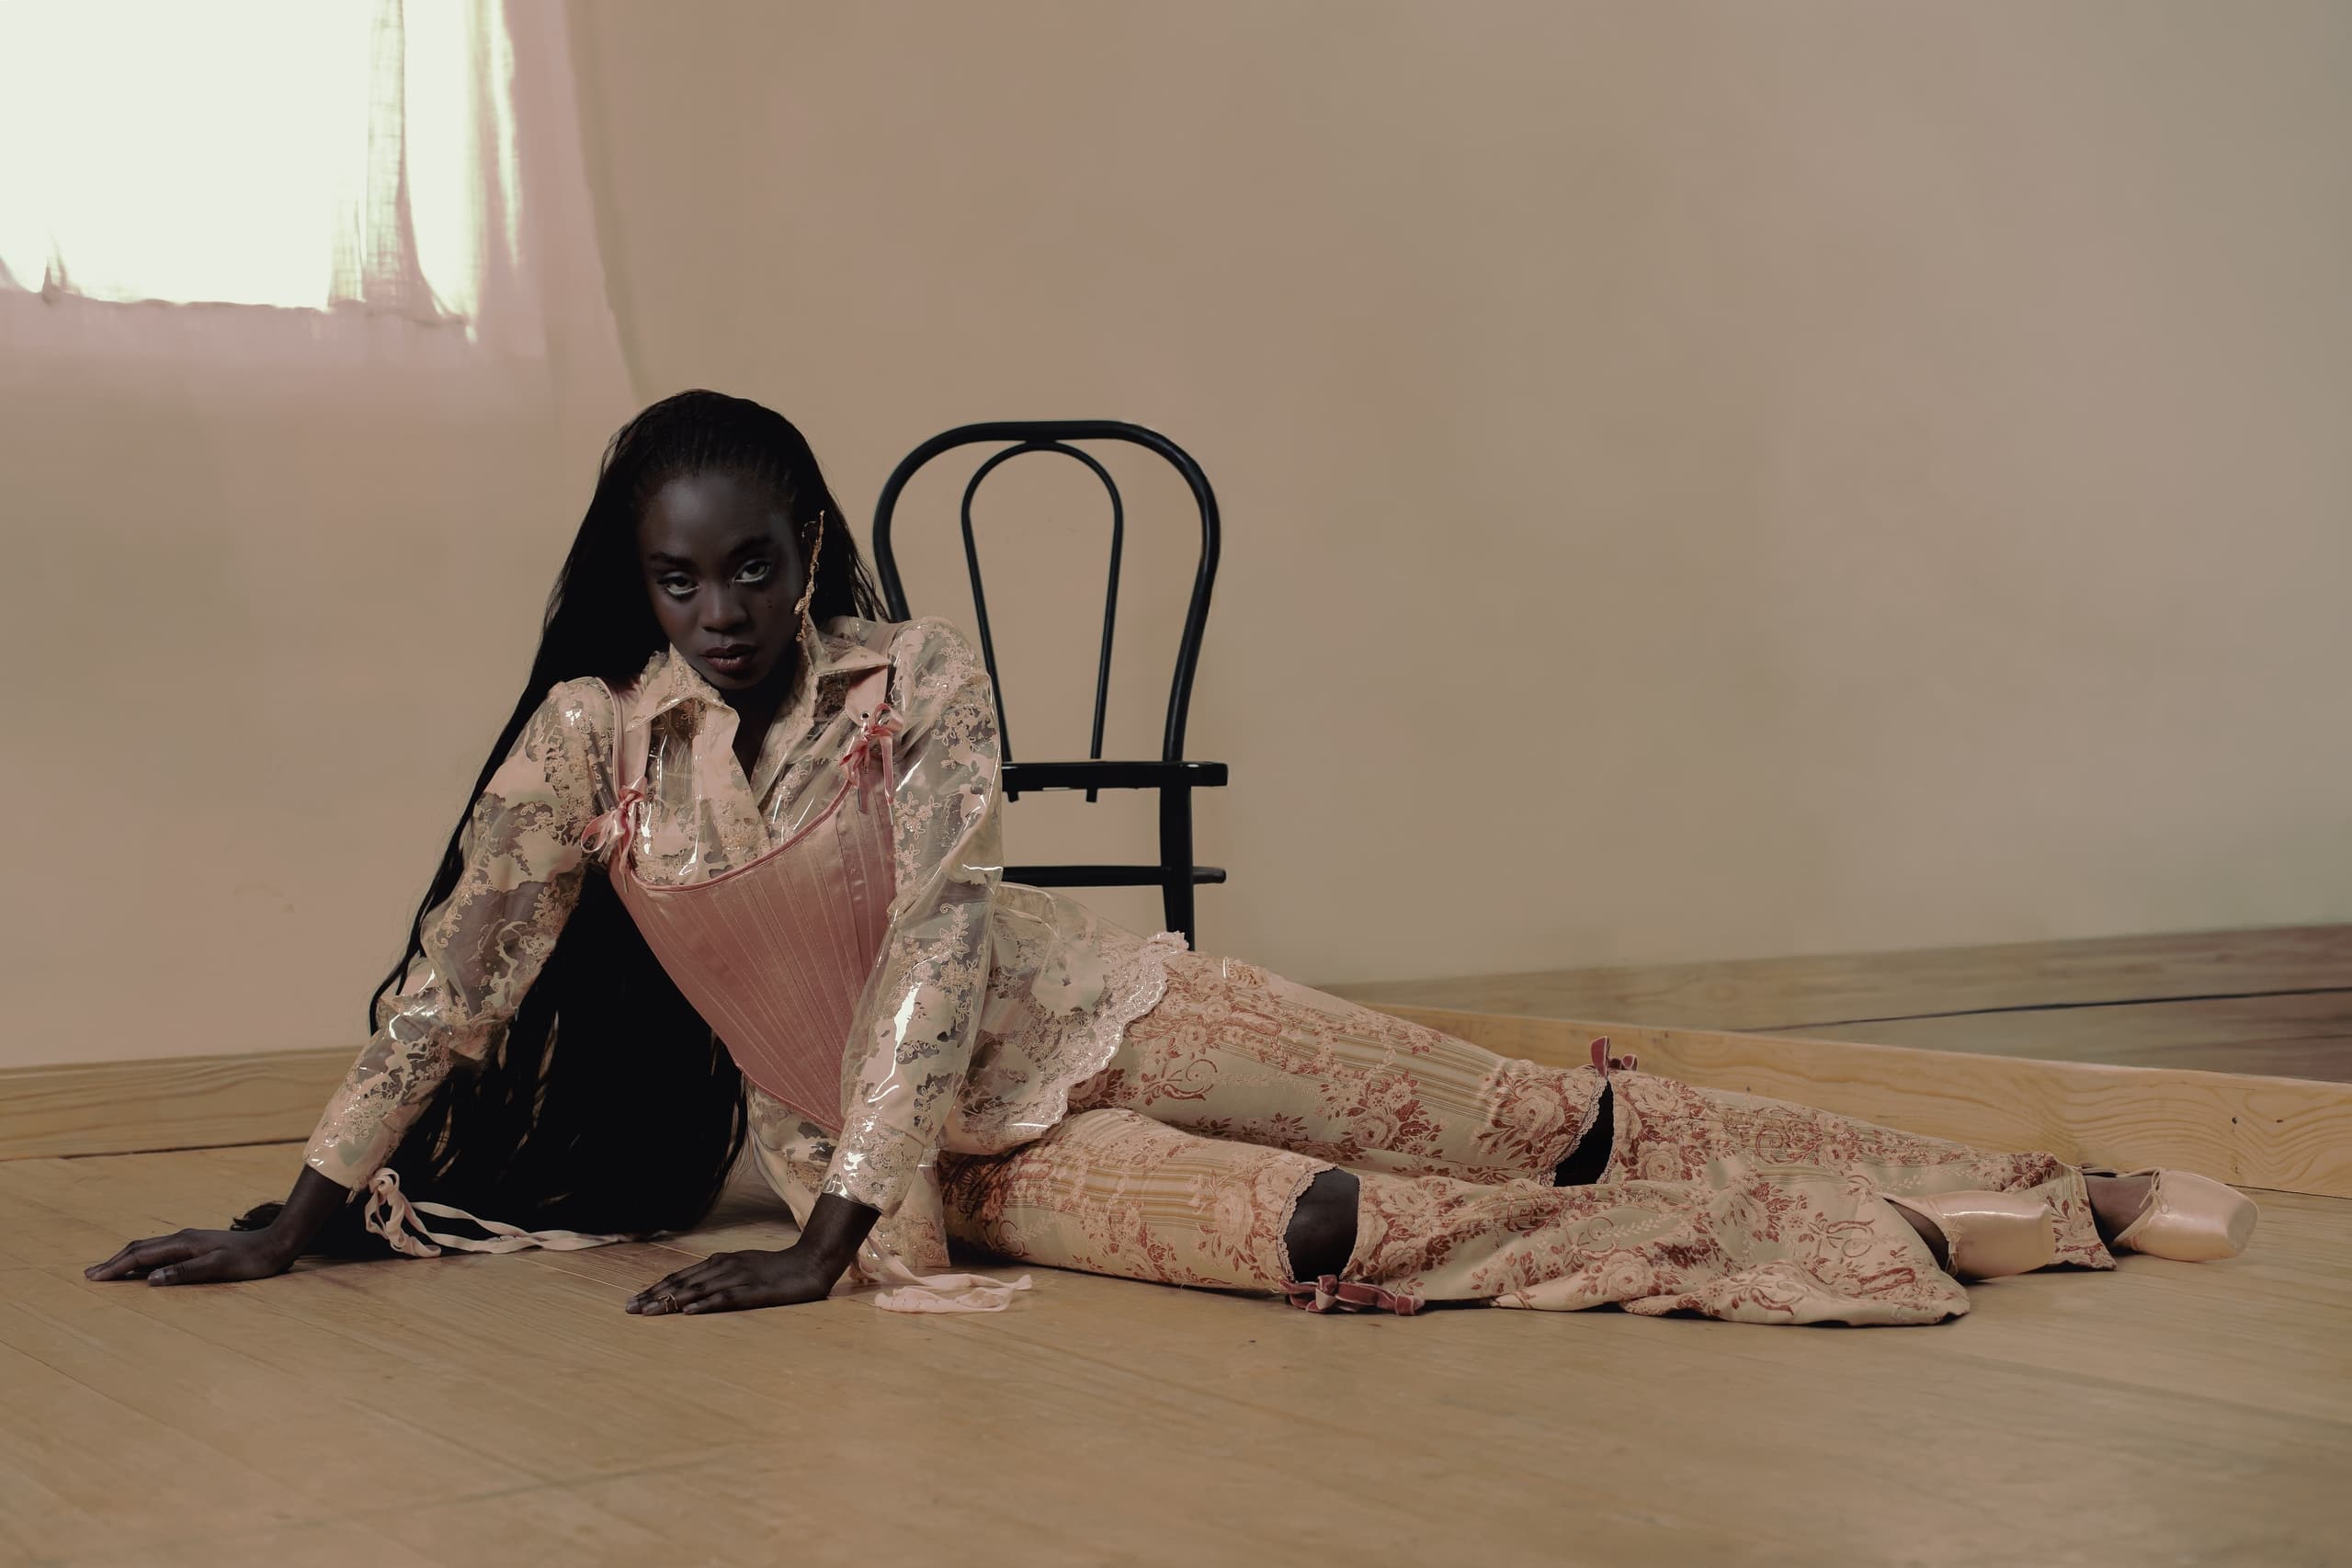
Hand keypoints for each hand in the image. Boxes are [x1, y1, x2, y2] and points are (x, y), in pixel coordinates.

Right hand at [86, 1227, 298, 1286]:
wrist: (277, 1243)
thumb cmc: (250, 1260)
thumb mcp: (218, 1268)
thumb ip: (185, 1272)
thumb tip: (150, 1279)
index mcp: (184, 1244)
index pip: (140, 1255)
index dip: (115, 1267)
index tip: (93, 1277)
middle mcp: (183, 1238)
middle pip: (140, 1248)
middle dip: (114, 1260)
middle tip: (91, 1274)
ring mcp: (190, 1240)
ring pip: (150, 1247)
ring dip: (127, 1258)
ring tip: (110, 1269)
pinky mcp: (198, 1244)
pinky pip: (162, 1250)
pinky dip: (144, 1258)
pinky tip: (144, 1267)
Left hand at [626, 1244, 845, 1315]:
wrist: (811, 1262)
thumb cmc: (777, 1269)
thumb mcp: (743, 1267)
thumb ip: (720, 1276)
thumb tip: (695, 1290)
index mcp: (720, 1262)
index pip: (680, 1276)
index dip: (655, 1288)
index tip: (633, 1301)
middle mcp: (724, 1266)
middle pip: (683, 1283)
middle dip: (653, 1296)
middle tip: (629, 1309)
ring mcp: (739, 1278)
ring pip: (698, 1290)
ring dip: (671, 1301)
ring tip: (648, 1313)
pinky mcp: (755, 1291)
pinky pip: (726, 1299)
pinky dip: (706, 1305)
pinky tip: (689, 1313)